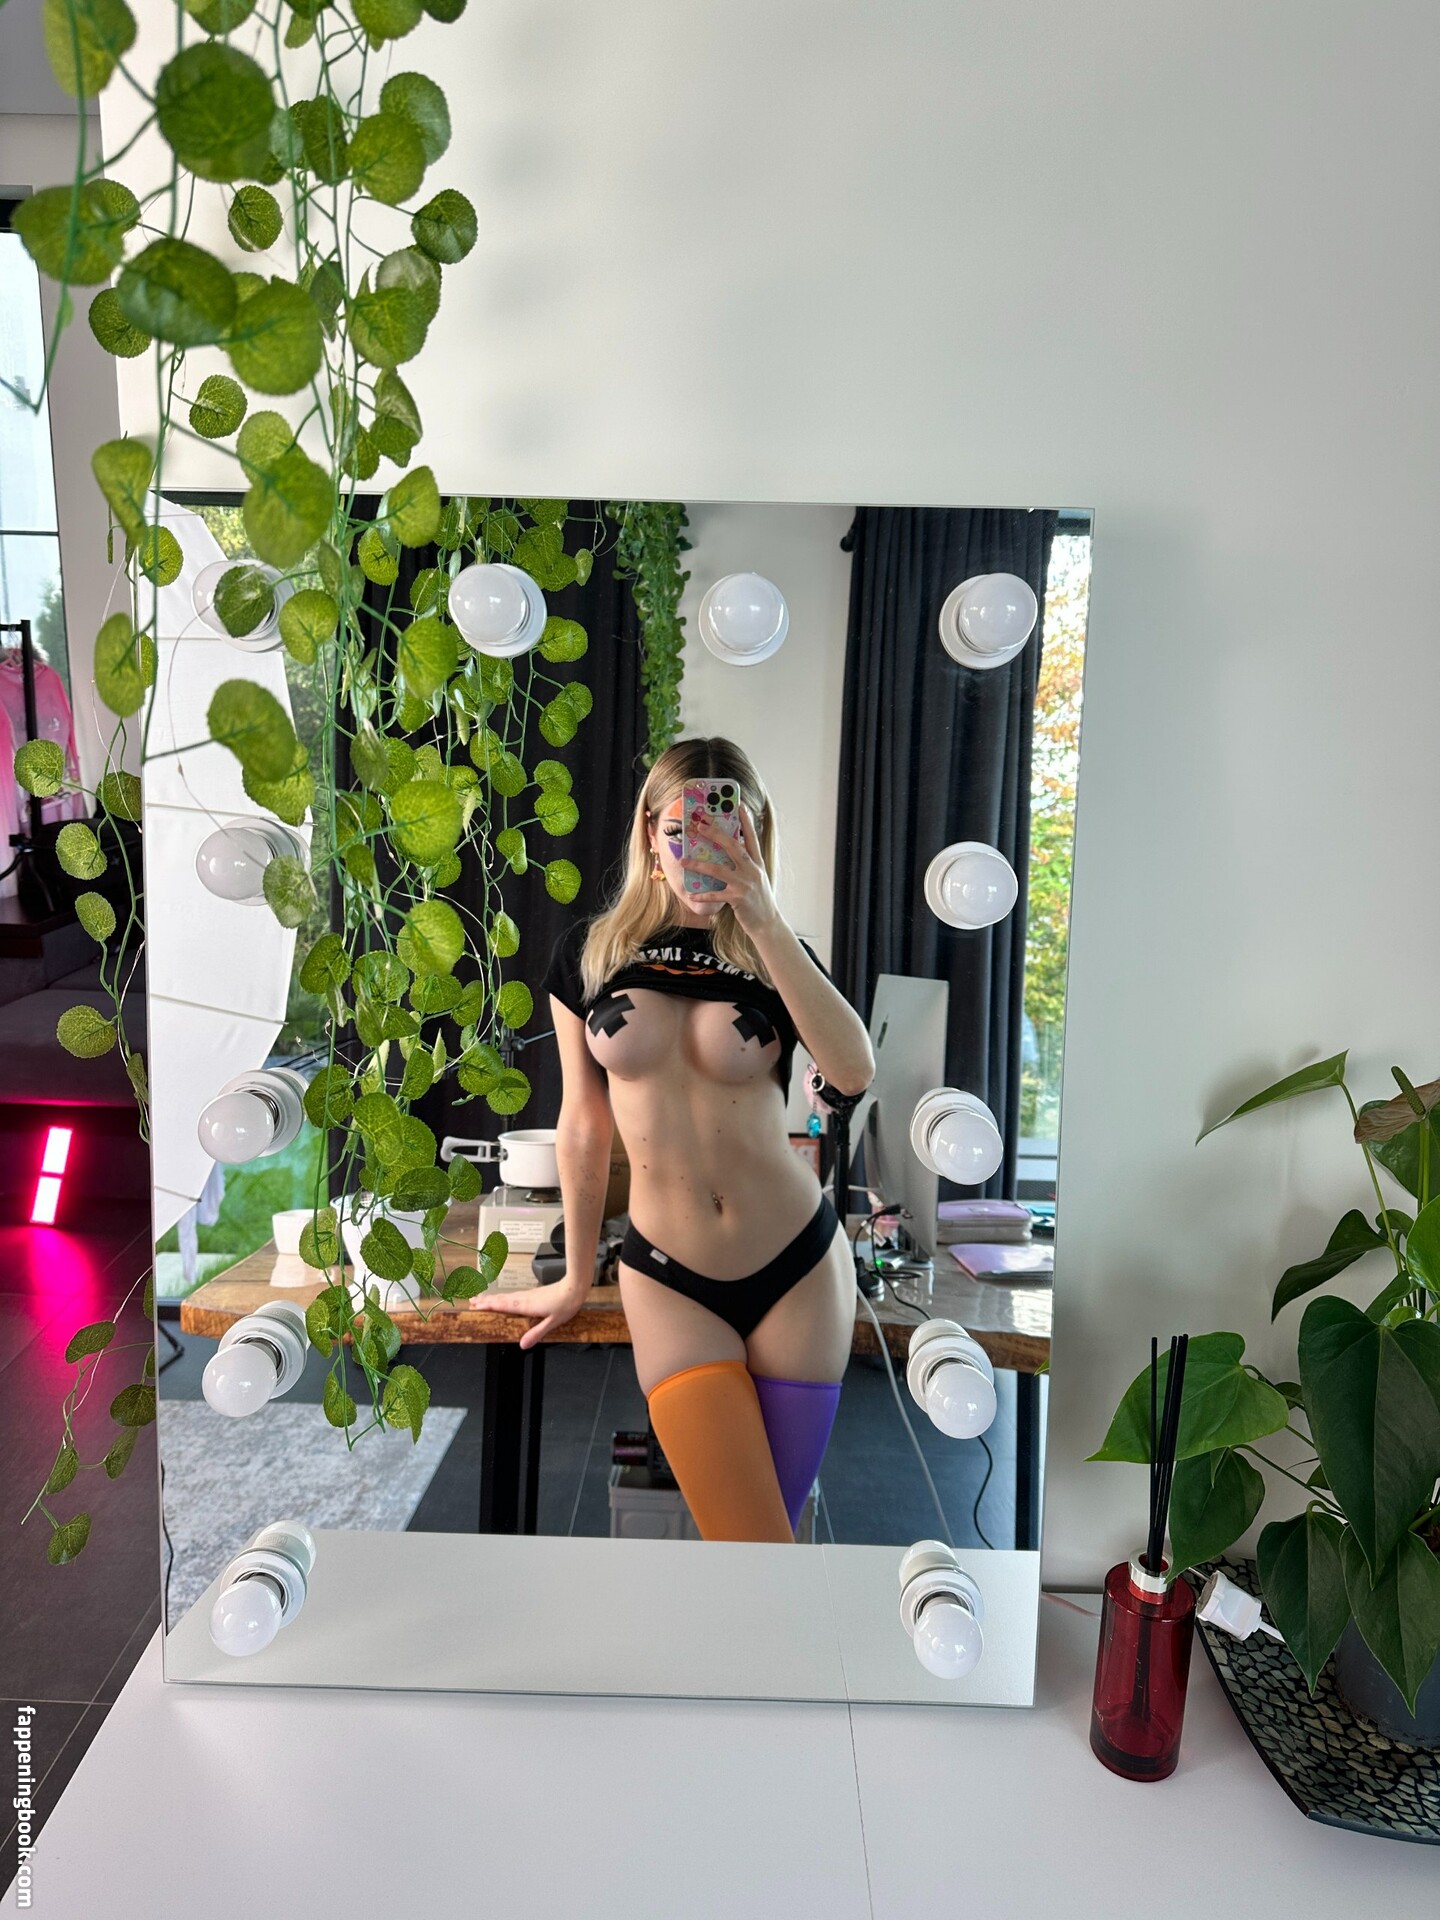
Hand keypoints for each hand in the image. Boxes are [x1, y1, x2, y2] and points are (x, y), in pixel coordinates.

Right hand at [473, 1276, 587, 1349]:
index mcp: (525, 1305)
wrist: (574, 1287)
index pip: (501, 1306)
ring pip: (505, 1296)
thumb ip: (537, 1333)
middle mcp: (524, 1298)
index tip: (474, 1306)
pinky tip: (504, 1299)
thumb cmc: (565, 1303)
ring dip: (492, 1298)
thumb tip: (523, 1345)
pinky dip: (503, 1297)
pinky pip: (512, 1295)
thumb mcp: (552, 1323)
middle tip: (471, 1301)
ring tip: (482, 1298)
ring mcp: (527, 1295)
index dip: (487, 1306)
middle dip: (485, 1301)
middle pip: (500, 1299)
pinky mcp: (532, 1293)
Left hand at [678, 802, 780, 936]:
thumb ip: (746, 864)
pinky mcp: (738, 899)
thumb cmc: (759, 899)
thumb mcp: (757, 878)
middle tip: (700, 825)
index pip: (752, 838)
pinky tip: (691, 895)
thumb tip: (730, 851)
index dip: (746, 821)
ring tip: (684, 860)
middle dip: (715, 834)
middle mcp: (752, 870)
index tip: (739, 805)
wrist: (768, 923)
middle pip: (733, 847)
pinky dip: (702, 895)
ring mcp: (745, 884)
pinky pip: (715, 895)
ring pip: (718, 869)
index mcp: (757, 863)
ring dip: (699, 865)